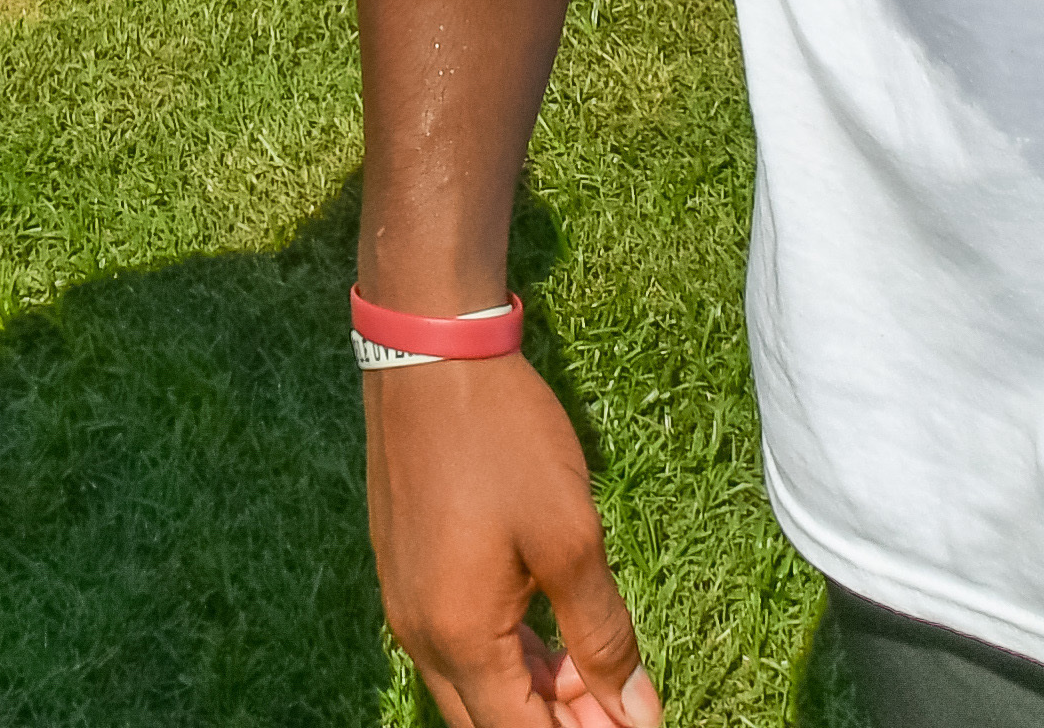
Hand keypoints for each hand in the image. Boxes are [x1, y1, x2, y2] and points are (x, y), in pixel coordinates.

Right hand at [367, 354, 659, 727]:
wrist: (429, 352)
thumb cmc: (503, 439)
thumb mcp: (570, 537)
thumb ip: (603, 634)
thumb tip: (635, 712)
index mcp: (458, 636)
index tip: (634, 725)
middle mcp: (420, 633)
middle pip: (492, 720)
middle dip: (560, 725)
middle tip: (623, 707)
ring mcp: (407, 601)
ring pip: (474, 684)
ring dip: (538, 694)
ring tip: (602, 682)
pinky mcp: (408, 569)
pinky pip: (459, 643)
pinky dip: (510, 657)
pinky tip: (554, 644)